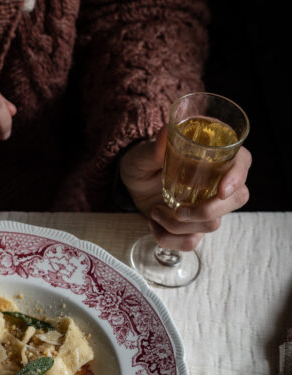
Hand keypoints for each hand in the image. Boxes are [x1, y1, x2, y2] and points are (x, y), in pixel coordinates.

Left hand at [119, 127, 251, 250]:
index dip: (237, 177)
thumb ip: (153, 148)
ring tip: (154, 212)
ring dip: (178, 225)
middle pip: (237, 199)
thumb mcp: (143, 153)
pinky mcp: (195, 225)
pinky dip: (170, 239)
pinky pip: (192, 241)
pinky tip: (154, 224)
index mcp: (216, 154)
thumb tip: (165, 132)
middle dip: (208, 211)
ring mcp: (209, 205)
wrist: (132, 183)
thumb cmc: (142, 161)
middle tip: (178, 211)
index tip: (222, 191)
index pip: (242, 162)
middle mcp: (218, 181)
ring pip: (212, 224)